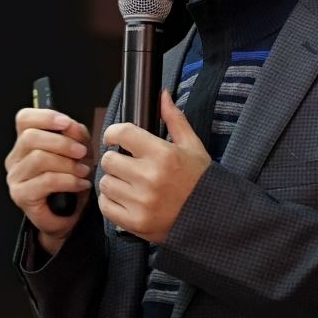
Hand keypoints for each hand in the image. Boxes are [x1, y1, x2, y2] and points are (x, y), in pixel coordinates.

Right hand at [4, 108, 92, 255]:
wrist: (68, 216)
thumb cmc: (72, 181)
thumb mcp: (78, 152)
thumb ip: (76, 135)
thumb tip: (72, 126)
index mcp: (26, 143)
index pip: (24, 119)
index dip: (45, 117)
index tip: (67, 123)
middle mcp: (16, 158)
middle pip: (30, 138)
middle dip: (61, 143)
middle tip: (82, 152)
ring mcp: (15, 177)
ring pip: (38, 159)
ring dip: (67, 164)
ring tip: (84, 171)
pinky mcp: (21, 195)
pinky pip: (45, 181)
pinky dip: (68, 181)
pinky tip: (81, 184)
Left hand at [98, 90, 209, 243]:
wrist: (212, 217)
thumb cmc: (199, 180)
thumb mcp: (192, 146)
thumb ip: (174, 119)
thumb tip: (163, 95)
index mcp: (163, 154)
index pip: (122, 133)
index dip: (113, 133)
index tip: (114, 138)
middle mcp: (150, 177)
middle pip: (109, 159)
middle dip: (115, 159)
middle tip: (126, 164)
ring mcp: (141, 202)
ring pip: (105, 183)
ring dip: (113, 181)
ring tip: (128, 183)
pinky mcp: (135, 222)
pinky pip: (105, 206)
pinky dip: (111, 202)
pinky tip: (125, 198)